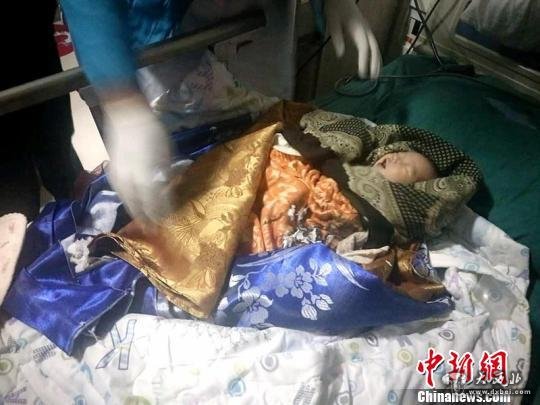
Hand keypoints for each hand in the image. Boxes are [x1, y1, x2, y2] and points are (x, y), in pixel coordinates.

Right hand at [102, 92, 172, 222]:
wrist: (127, 118)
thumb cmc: (153, 133)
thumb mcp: (166, 153)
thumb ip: (166, 173)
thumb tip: (168, 188)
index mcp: (146, 175)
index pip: (156, 201)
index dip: (163, 212)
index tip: (170, 220)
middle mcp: (131, 179)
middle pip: (140, 205)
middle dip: (149, 218)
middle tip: (156, 229)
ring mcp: (119, 177)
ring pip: (128, 201)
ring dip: (137, 213)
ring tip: (145, 222)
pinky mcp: (112, 173)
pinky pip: (121, 193)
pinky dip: (128, 202)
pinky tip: (133, 206)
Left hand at [325, 0, 381, 78]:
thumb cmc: (335, 10)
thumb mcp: (332, 24)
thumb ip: (337, 39)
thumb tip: (340, 54)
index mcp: (358, 30)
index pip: (364, 49)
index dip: (364, 62)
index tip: (362, 74)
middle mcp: (366, 31)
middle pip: (374, 49)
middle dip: (375, 64)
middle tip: (373, 79)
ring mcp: (367, 30)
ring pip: (376, 47)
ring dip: (377, 61)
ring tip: (376, 75)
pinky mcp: (366, 30)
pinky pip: (373, 45)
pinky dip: (375, 55)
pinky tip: (373, 63)